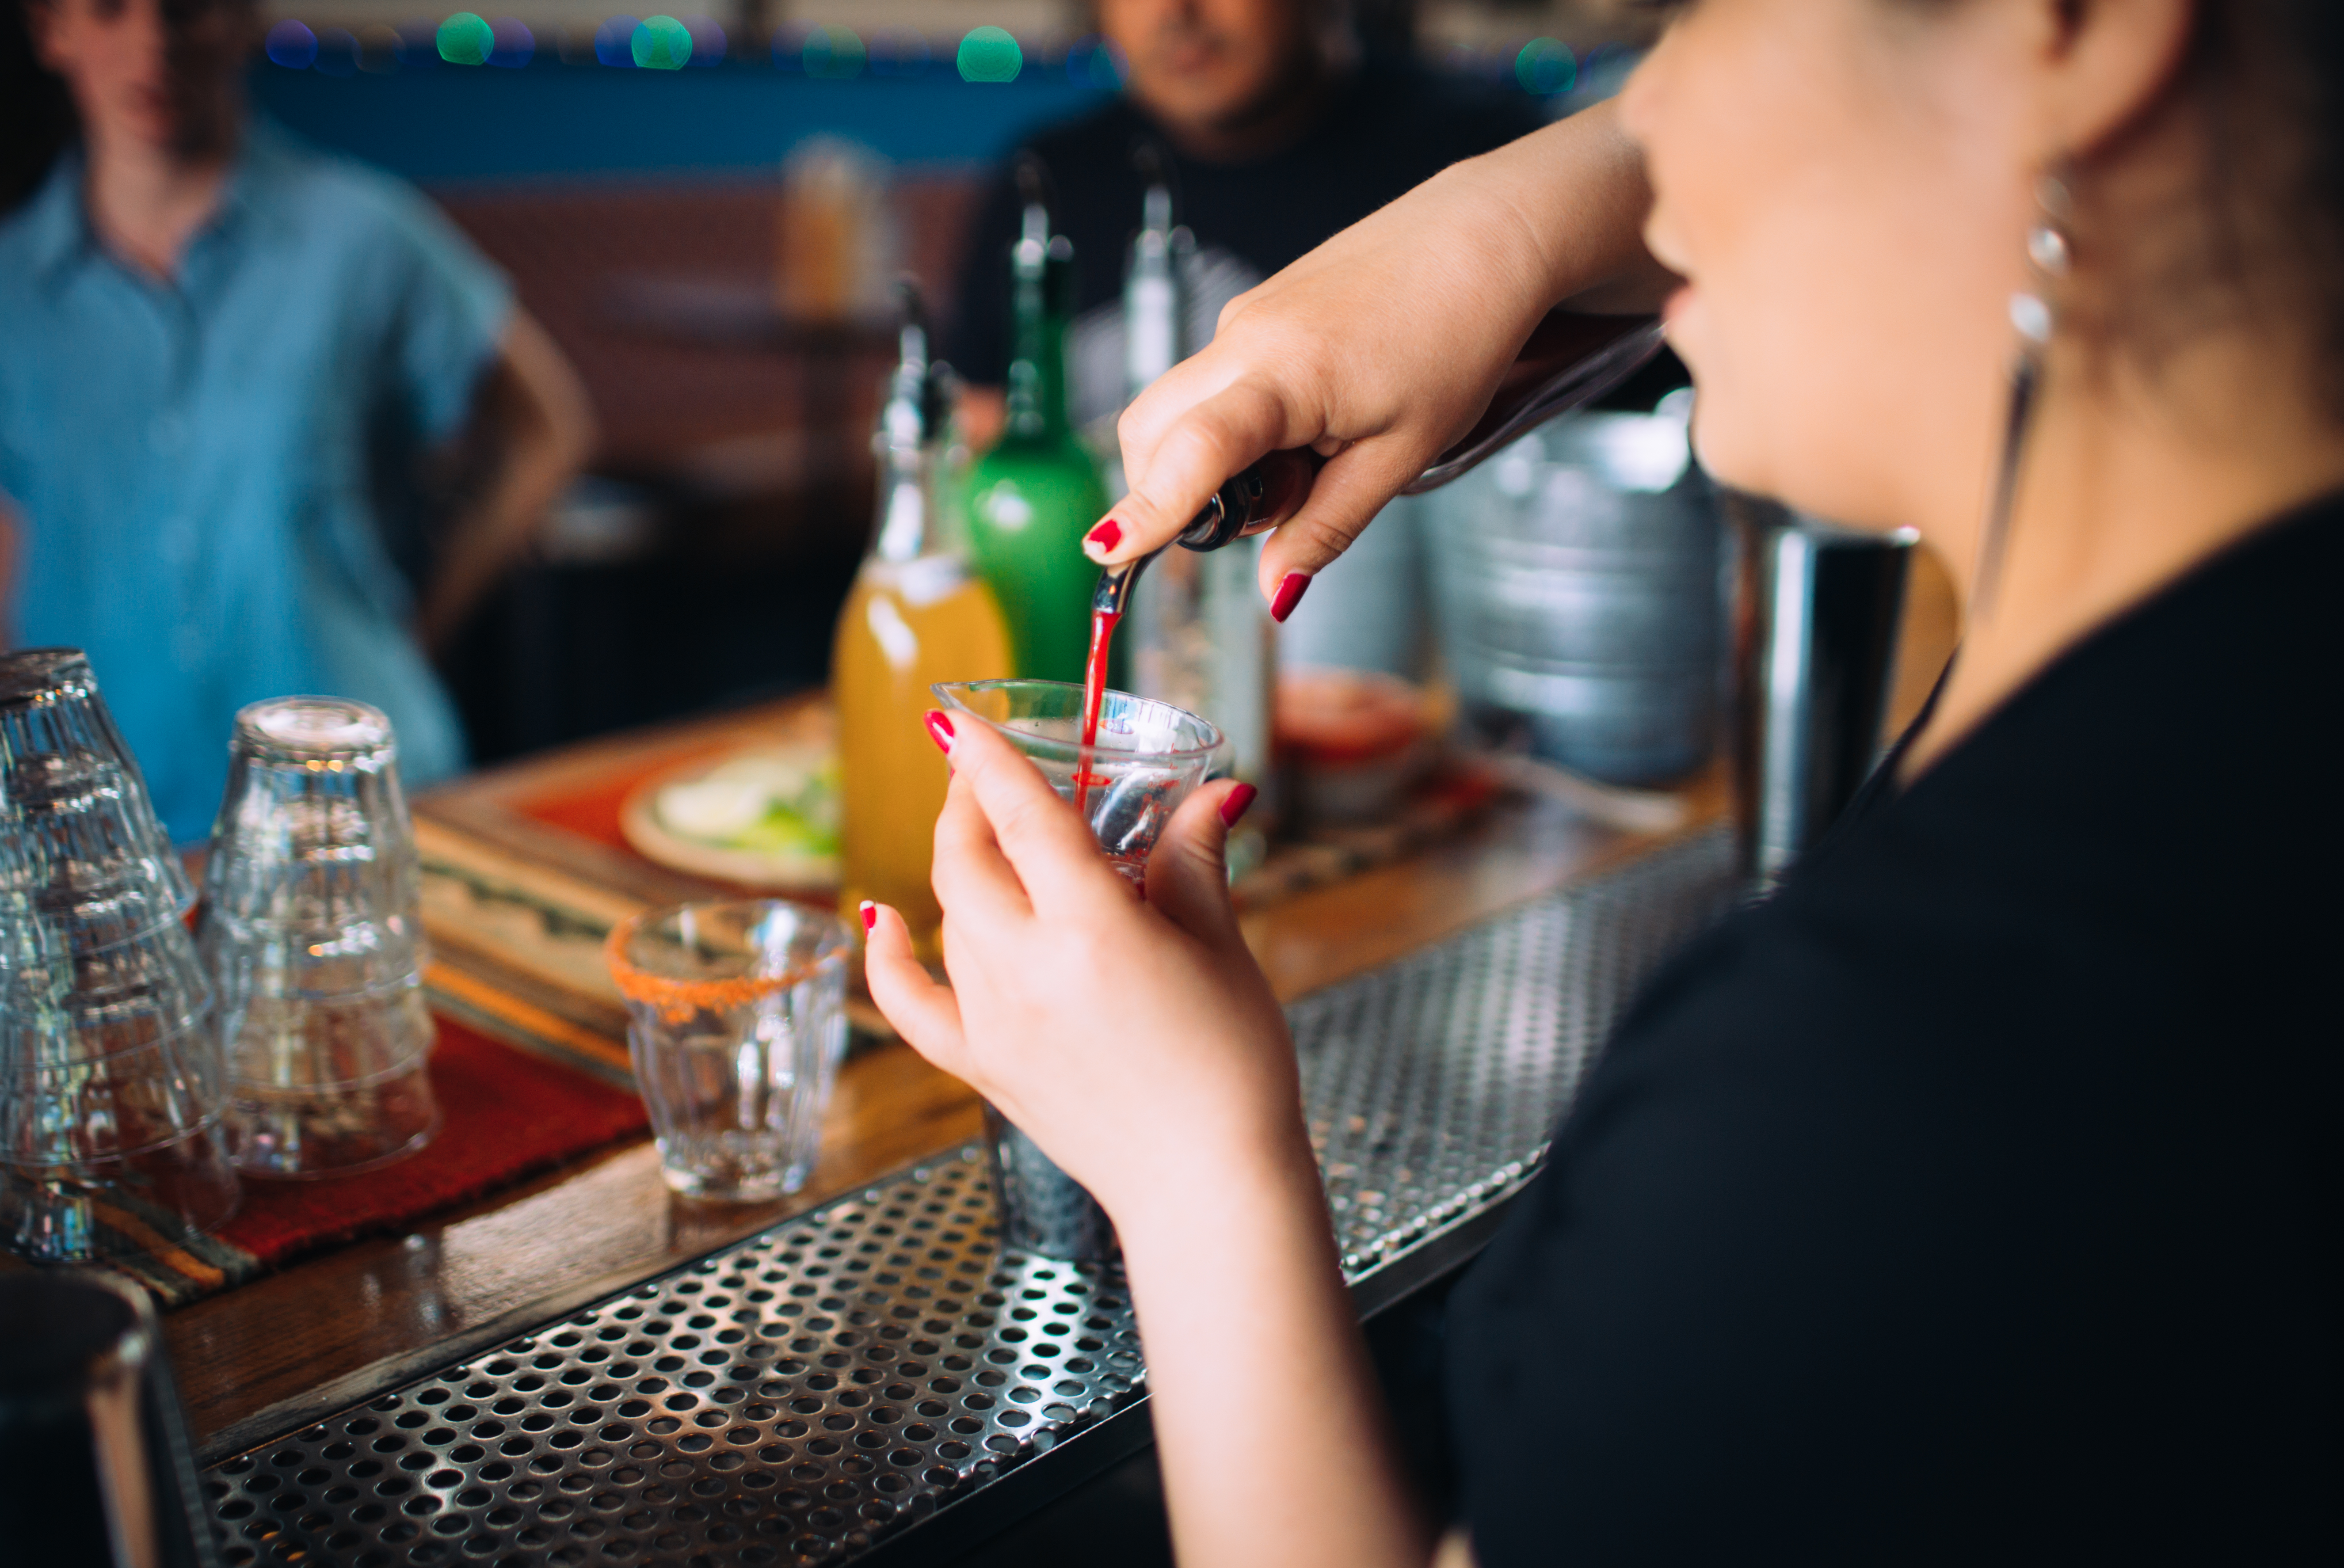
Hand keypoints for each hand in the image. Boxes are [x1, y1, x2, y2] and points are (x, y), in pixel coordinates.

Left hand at [862, 714, 1306, 1232]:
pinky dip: (887, 957)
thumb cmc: (1232, 1069)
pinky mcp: (983, 1067)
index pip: (1022, 820)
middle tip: (983, 771)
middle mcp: (1026, 972)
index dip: (987, 761)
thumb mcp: (1222, 948)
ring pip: (949, 918)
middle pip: (966, 861)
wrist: (1207, 1185)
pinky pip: (912, 1003)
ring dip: (961, 866)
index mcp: (1092, 931)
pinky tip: (876, 916)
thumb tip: (1215, 788)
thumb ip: (1195, 861)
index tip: (957, 719)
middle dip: (966, 803)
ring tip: (990, 836)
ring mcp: (994, 1022)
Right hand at [1084, 101, 1664, 608]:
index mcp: (1284, 376)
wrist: (1487, 233)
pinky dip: (1243, 427)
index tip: (1105, 553)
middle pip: (1151, 432)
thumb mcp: (1403, 456)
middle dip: (1174, 493)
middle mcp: (1243, 339)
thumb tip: (1275, 596)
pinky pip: (1218, 386)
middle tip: (1270, 511)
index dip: (1145, 511)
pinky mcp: (1256, 311)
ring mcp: (1244, 319)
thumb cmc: (1459, 336)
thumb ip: (1327, 527)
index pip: (1190, 452)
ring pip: (1183, 412)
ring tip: (1313, 460)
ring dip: (1218, 464)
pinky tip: (1318, 421)